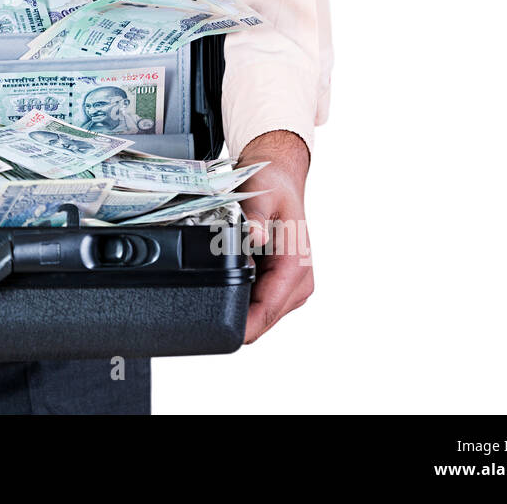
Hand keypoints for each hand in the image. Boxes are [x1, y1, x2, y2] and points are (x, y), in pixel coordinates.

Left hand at [237, 130, 312, 343]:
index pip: (268, 312)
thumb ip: (256, 218)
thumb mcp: (261, 196)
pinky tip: (234, 273)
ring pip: (260, 313)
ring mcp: (291, 284)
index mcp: (296, 266)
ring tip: (223, 274)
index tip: (218, 331)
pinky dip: (243, 292)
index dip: (242, 326)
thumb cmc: (274, 184)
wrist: (279, 175)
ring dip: (239, 301)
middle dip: (236, 313)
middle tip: (207, 294)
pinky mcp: (281, 282)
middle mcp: (298, 281)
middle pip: (263, 318)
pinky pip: (259, 300)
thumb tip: (257, 235)